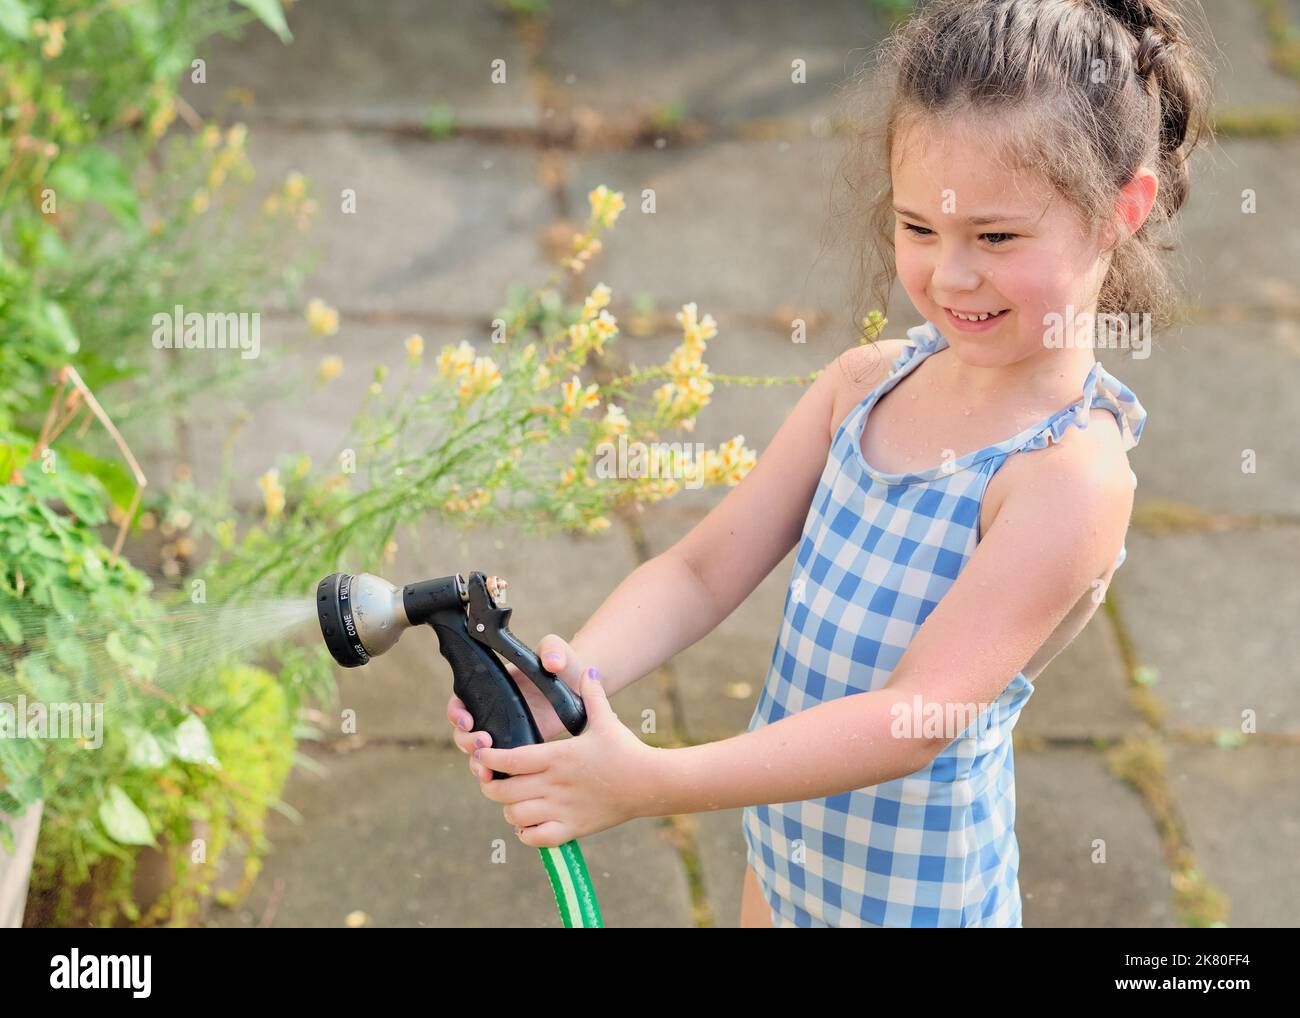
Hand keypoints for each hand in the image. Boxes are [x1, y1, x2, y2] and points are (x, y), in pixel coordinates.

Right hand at [447, 633, 583, 778]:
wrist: (580, 687)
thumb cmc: (564, 664)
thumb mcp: (557, 651)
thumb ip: (553, 649)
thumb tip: (552, 662)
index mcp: (492, 687)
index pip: (461, 701)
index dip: (456, 712)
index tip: (468, 720)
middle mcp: (492, 711)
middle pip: (463, 732)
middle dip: (466, 741)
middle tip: (484, 742)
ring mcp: (503, 732)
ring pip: (476, 754)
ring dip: (476, 763)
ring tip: (487, 770)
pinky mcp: (518, 749)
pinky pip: (498, 766)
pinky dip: (494, 774)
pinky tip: (500, 780)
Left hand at [475, 666, 658, 847]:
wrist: (650, 783)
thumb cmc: (626, 750)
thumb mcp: (606, 720)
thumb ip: (592, 695)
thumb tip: (589, 669)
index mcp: (558, 756)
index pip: (510, 760)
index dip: (488, 759)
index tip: (481, 755)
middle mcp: (555, 784)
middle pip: (503, 790)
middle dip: (490, 785)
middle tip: (491, 779)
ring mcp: (563, 809)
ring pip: (515, 815)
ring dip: (508, 809)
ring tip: (511, 800)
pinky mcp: (573, 828)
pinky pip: (536, 838)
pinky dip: (526, 833)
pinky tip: (528, 823)